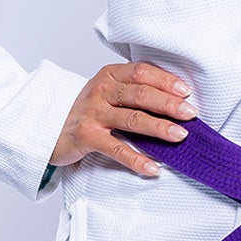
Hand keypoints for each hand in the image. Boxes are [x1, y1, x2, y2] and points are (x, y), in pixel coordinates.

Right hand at [50, 62, 196, 178]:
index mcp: (110, 75)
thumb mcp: (108, 93)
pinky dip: (136, 159)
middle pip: (140, 94)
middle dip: (169, 104)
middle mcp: (101, 91)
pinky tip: (152, 167)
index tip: (186, 92)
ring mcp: (93, 113)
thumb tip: (176, 101)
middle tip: (190, 114)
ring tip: (180, 136)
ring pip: (132, 119)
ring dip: (159, 128)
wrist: (50, 129)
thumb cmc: (88, 112)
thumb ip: (134, 91)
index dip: (165, 81)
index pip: (142, 72)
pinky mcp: (86, 136)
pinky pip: (116, 149)